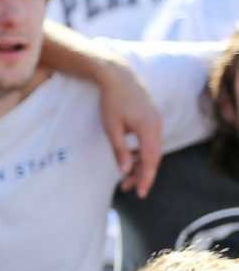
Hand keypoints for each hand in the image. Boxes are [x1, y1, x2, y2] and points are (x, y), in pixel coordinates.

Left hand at [96, 56, 162, 197]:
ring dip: (141, 164)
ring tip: (125, 179)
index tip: (140, 193)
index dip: (146, 178)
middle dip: (142, 174)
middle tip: (129, 190)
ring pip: (152, 149)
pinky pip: (150, 141)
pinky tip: (131, 160)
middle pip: (154, 157)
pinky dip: (142, 153)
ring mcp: (156, 121)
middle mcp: (157, 126)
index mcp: (149, 128)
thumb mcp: (112, 128)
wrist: (118, 76)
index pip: (151, 160)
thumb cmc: (112, 101)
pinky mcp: (151, 119)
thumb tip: (126, 171)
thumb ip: (120, 150)